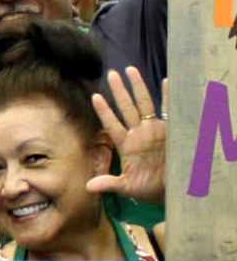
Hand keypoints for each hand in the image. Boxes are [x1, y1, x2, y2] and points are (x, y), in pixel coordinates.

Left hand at [89, 70, 166, 202]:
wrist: (172, 190)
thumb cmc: (148, 188)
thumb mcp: (127, 187)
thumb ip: (109, 184)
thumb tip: (88, 187)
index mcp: (126, 144)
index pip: (112, 124)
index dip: (104, 111)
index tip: (94, 96)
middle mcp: (138, 133)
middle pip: (126, 108)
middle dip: (119, 91)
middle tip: (111, 74)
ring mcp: (154, 130)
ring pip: (144, 104)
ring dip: (138, 88)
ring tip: (130, 70)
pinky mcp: (171, 131)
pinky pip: (169, 111)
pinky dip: (168, 97)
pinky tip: (166, 82)